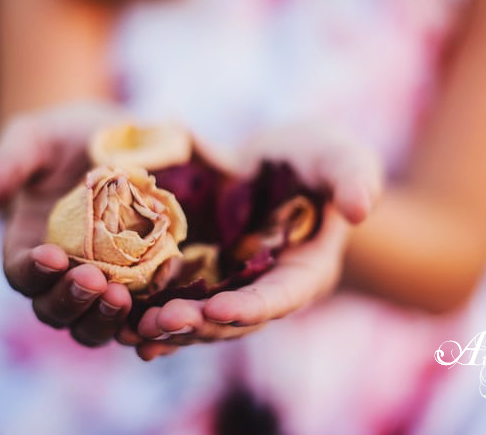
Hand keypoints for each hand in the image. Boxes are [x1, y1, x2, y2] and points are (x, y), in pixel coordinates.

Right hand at [0, 101, 132, 346]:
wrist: (115, 138)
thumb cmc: (64, 138)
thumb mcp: (33, 142)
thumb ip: (2, 170)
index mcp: (28, 248)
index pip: (22, 275)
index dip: (33, 272)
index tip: (51, 255)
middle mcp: (62, 276)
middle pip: (57, 311)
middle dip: (71, 301)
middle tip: (94, 281)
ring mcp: (102, 284)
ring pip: (94, 324)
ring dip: (105, 319)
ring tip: (122, 297)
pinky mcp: (141, 283)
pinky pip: (140, 315)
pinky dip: (144, 320)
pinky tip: (158, 309)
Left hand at [123, 123, 381, 359]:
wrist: (277, 160)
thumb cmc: (316, 157)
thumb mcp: (340, 156)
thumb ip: (353, 177)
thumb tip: (361, 207)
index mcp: (306, 269)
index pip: (282, 296)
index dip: (252, 307)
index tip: (218, 309)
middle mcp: (269, 289)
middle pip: (235, 319)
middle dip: (198, 325)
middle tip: (159, 323)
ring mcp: (235, 287)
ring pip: (203, 320)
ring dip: (170, 328)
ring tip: (132, 328)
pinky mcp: (206, 279)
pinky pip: (180, 303)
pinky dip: (154, 316)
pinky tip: (123, 324)